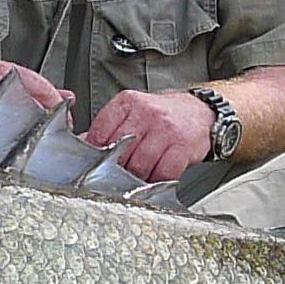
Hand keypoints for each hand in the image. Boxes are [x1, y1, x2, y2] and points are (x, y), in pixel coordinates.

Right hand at [0, 61, 70, 149]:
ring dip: (26, 144)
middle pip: (34, 110)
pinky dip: (3, 155)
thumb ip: (31, 89)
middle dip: (44, 128)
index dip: (58, 109)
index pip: (44, 88)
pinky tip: (3, 158)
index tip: (65, 123)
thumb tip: (68, 99)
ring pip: (17, 130)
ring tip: (26, 151)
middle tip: (50, 141)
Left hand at [87, 89, 216, 182]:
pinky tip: (158, 174)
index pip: (100, 133)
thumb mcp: (132, 112)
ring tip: (141, 172)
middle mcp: (146, 114)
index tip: (96, 162)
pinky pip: (163, 174)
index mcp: (128, 103)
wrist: (200, 111)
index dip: (96, 153)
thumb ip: (109, 127)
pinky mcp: (182, 147)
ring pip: (139, 166)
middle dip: (118, 167)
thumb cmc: (163, 115)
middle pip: (119, 153)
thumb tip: (84, 145)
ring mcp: (165, 130)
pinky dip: (158, 180)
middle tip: (121, 171)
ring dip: (138, 176)